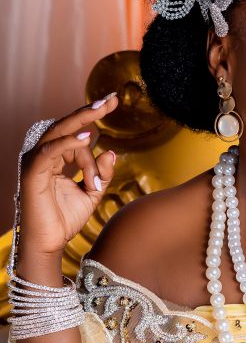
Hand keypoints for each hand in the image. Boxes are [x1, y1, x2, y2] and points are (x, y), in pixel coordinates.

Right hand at [17, 94, 118, 257]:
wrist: (50, 243)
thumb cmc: (66, 219)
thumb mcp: (92, 193)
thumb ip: (102, 172)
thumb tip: (110, 150)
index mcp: (56, 158)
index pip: (77, 134)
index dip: (96, 124)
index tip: (114, 103)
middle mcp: (44, 156)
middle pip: (65, 125)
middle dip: (89, 111)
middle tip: (110, 99)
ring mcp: (36, 163)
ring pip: (59, 134)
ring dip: (82, 123)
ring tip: (102, 110)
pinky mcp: (32, 174)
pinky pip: (49, 152)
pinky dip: (67, 143)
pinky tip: (87, 137)